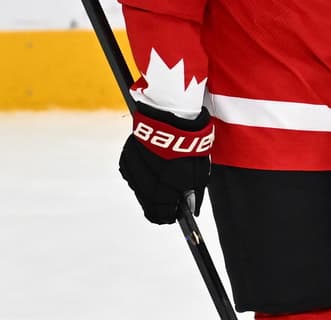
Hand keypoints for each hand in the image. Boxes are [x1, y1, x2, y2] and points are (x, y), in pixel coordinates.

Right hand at [118, 102, 212, 223]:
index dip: (169, 216)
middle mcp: (145, 185)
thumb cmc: (188, 146)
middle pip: (149, 205)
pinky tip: (153, 164)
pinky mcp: (126, 160)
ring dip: (151, 187)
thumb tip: (190, 211)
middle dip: (161, 203)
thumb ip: (193, 195)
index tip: (174, 213)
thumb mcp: (199, 173)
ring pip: (141, 189)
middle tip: (171, 196)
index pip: (161, 216)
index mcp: (164, 190)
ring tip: (164, 173)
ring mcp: (133, 172)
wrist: (171, 119)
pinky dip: (143, 173)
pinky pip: (133, 174)